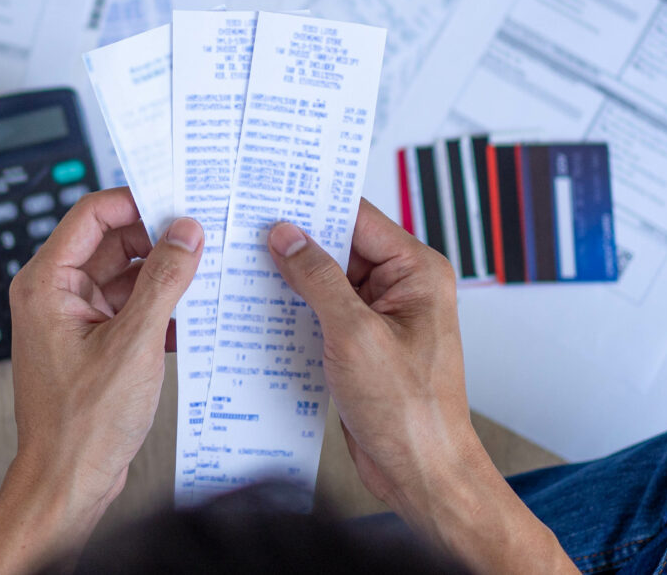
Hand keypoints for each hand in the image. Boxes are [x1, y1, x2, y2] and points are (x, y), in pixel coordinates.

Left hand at [0, 188, 202, 574]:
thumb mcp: (133, 343)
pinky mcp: (95, 341)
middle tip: (204, 238)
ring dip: (164, 277)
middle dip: (158, 240)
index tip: (179, 200)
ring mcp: (75, 318)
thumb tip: (186, 233)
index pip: (92, 215)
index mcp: (47, 283)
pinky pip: (131, 306)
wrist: (68, 482)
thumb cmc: (82, 425)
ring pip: (127, 274)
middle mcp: (56, 294)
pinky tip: (191, 317)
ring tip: (206, 276)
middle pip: (113, 242)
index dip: (136, 202)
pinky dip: (159, 307)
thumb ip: (163, 281)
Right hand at [267, 200, 575, 573]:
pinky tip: (263, 309)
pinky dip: (297, 310)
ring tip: (246, 268)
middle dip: (296, 243)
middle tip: (247, 232)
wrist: (420, 470)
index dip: (313, 206)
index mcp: (416, 272)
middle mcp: (402, 287)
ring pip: (328, 280)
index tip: (271, 197)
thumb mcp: (355, 335)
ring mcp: (381, 315)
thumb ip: (318, 279)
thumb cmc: (410, 411)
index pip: (358, 218)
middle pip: (340, 246)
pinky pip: (325, 311)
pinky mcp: (362, 341)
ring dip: (292, 280)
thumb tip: (286, 237)